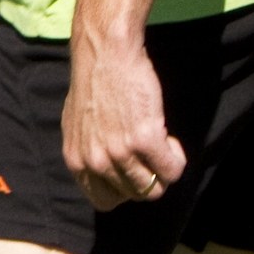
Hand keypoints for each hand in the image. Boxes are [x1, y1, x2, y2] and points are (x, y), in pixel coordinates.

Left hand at [62, 34, 186, 209]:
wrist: (106, 52)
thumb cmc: (96, 84)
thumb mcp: (78, 125)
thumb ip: (88, 153)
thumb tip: (104, 175)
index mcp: (76, 160)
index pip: (103, 201)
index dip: (124, 189)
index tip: (133, 170)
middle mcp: (94, 161)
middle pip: (134, 195)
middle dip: (148, 177)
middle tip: (150, 153)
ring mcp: (119, 153)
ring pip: (155, 188)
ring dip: (164, 169)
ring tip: (161, 144)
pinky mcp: (144, 140)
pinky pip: (172, 170)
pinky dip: (177, 158)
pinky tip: (169, 138)